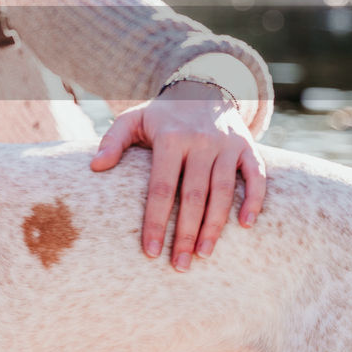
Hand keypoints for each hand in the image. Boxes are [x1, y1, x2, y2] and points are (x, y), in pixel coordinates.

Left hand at [90, 80, 265, 270]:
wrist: (204, 86)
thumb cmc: (163, 114)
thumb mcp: (133, 119)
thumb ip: (113, 140)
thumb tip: (96, 167)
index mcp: (170, 137)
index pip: (161, 187)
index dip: (155, 221)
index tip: (149, 251)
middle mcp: (201, 142)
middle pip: (193, 195)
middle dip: (185, 233)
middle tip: (179, 265)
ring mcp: (227, 145)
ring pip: (223, 191)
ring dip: (215, 226)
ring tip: (204, 254)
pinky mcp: (248, 147)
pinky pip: (256, 176)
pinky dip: (254, 200)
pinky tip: (245, 225)